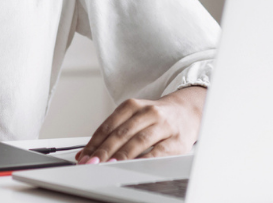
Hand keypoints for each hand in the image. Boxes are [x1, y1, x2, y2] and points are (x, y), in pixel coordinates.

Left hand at [77, 86, 205, 163]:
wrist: (188, 112)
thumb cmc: (155, 118)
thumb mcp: (134, 117)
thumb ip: (113, 133)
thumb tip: (88, 153)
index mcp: (133, 106)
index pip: (109, 125)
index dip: (95, 142)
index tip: (84, 156)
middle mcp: (148, 113)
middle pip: (122, 133)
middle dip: (104, 150)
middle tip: (92, 163)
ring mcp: (164, 125)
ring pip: (139, 141)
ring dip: (122, 155)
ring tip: (109, 165)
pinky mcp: (177, 140)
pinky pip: (159, 152)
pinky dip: (145, 159)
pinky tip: (135, 166)